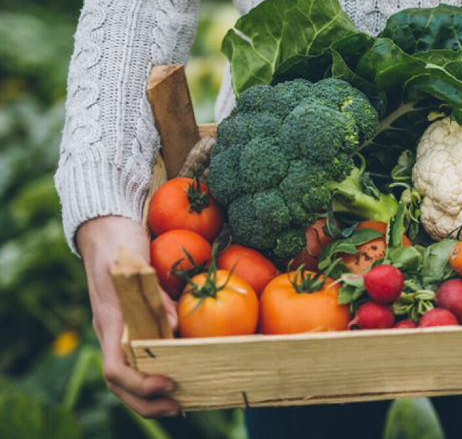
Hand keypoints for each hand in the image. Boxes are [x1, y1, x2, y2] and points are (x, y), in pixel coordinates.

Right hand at [77, 216, 180, 416]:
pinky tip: (182, 373)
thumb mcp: (136, 263)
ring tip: (183, 401)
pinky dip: (157, 372)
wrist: (106, 226)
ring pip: (130, 376)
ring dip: (152, 395)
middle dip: (147, 402)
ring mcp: (120, 330)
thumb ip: (154, 294)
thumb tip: (176, 326)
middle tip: (180, 406)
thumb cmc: (120, 242)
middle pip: (121, 384)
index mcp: (110, 322)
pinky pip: (141, 357)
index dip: (140, 384)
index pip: (115, 369)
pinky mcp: (132, 323)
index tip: (168, 384)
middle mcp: (112, 332)